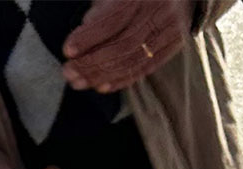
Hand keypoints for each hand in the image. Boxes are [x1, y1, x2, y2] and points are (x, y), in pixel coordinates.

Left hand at [63, 0, 193, 92]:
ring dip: (103, 75)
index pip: (113, 19)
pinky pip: (147, 67)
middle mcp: (160, 12)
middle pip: (122, 44)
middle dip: (92, 62)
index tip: (68, 50)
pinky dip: (123, 79)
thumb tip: (87, 24)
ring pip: (133, 59)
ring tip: (79, 82)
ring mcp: (170, 31)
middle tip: (69, 72)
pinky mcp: (174, 45)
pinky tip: (103, 86)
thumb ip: (105, 4)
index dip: (90, 37)